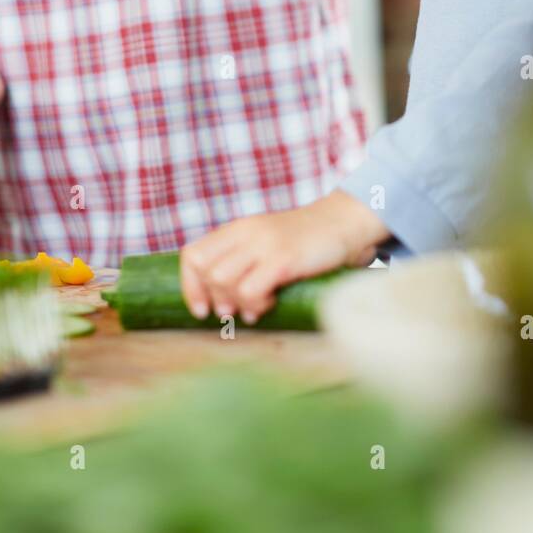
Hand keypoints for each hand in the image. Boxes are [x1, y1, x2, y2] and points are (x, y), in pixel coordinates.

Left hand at [180, 189, 390, 324]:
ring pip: (223, 280)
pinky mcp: (284, 258)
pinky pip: (251, 289)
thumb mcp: (264, 241)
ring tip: (255, 307)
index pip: (193, 255)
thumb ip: (241, 260)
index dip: (190, 286)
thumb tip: (219, 301)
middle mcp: (246, 233)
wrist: (341, 223)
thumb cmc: (303, 240)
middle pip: (206, 270)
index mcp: (237, 229)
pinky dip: (255, 303)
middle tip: (233, 309)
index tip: (201, 309)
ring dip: (236, 302)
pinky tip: (269, 303)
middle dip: (215, 298)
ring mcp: (265, 244)